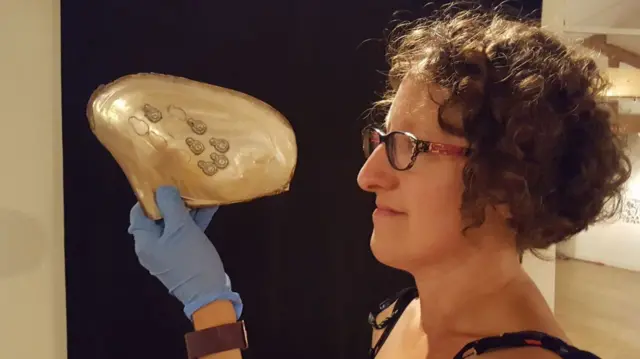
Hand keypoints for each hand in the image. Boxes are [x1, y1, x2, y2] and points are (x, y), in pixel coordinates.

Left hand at [127, 186, 241, 319]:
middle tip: (186, 185)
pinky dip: (195, 223)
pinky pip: (185, 235)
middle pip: (157, 218)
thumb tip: (163, 189)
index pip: (139, 213)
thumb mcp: (181, 229)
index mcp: (144, 241)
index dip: (150, 196)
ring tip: (200, 193)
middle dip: (172, 201)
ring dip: (187, 210)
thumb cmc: (191, 259)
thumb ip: (170, 206)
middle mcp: (152, 247)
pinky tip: (210, 208)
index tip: (165, 182)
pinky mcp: (183, 257)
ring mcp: (168, 253)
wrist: (209, 294)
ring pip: (174, 225)